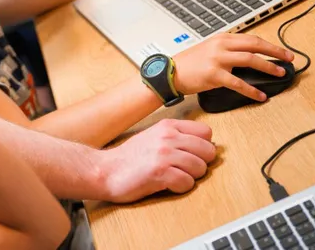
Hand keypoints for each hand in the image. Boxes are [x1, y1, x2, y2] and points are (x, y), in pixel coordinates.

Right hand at [100, 119, 216, 201]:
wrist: (106, 170)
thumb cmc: (130, 157)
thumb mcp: (153, 136)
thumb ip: (176, 136)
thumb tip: (204, 144)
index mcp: (167, 126)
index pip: (206, 132)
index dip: (202, 146)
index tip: (192, 154)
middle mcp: (167, 137)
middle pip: (208, 151)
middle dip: (200, 163)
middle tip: (185, 168)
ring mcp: (164, 154)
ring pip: (201, 168)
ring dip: (191, 177)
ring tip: (175, 176)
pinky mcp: (160, 173)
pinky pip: (187, 183)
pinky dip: (180, 187)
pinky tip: (168, 184)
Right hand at [173, 33, 294, 100]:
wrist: (170, 72)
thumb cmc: (189, 63)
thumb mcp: (209, 49)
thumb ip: (227, 50)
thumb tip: (249, 57)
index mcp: (221, 38)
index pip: (251, 38)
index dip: (270, 45)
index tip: (282, 51)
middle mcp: (220, 46)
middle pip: (254, 45)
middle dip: (275, 52)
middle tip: (289, 59)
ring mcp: (217, 59)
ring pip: (250, 59)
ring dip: (268, 67)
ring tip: (279, 73)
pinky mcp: (214, 75)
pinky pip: (238, 83)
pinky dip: (252, 90)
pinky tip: (260, 95)